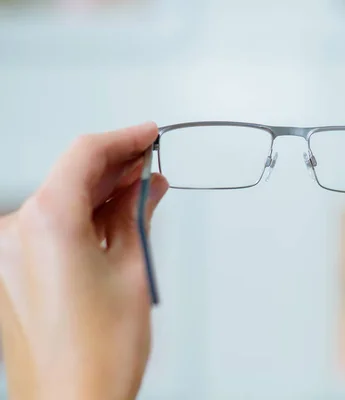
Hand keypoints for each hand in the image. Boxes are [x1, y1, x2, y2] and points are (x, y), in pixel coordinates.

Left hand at [0, 123, 168, 399]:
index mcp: (46, 222)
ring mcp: (10, 252)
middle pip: (70, 174)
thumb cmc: (98, 353)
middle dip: (115, 164)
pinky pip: (51, 226)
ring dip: (101, 192)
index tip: (149, 135)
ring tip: (143, 190)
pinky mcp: (13, 269)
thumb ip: (136, 215)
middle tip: (153, 161)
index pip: (85, 154)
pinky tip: (115, 218)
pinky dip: (83, 217)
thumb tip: (147, 186)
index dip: (124, 138)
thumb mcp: (132, 269)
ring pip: (61, 199)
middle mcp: (16, 232)